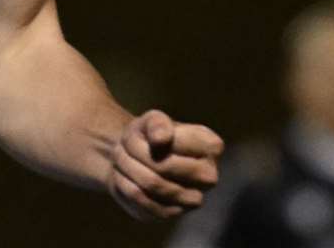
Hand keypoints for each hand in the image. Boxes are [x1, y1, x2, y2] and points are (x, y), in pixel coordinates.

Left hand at [107, 109, 222, 220]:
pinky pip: (143, 202)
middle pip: (164, 167)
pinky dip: (126, 185)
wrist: (135, 158)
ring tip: (122, 157)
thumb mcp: (152, 119)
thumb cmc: (150, 135)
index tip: (141, 132)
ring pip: (152, 185)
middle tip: (125, 145)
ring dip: (129, 167)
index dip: (150, 138)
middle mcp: (209, 177)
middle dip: (136, 153)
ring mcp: (192, 199)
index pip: (176, 145)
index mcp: (212, 147)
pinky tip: (125, 176)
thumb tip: (162, 140)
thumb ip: (158, 123)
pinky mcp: (171, 214)